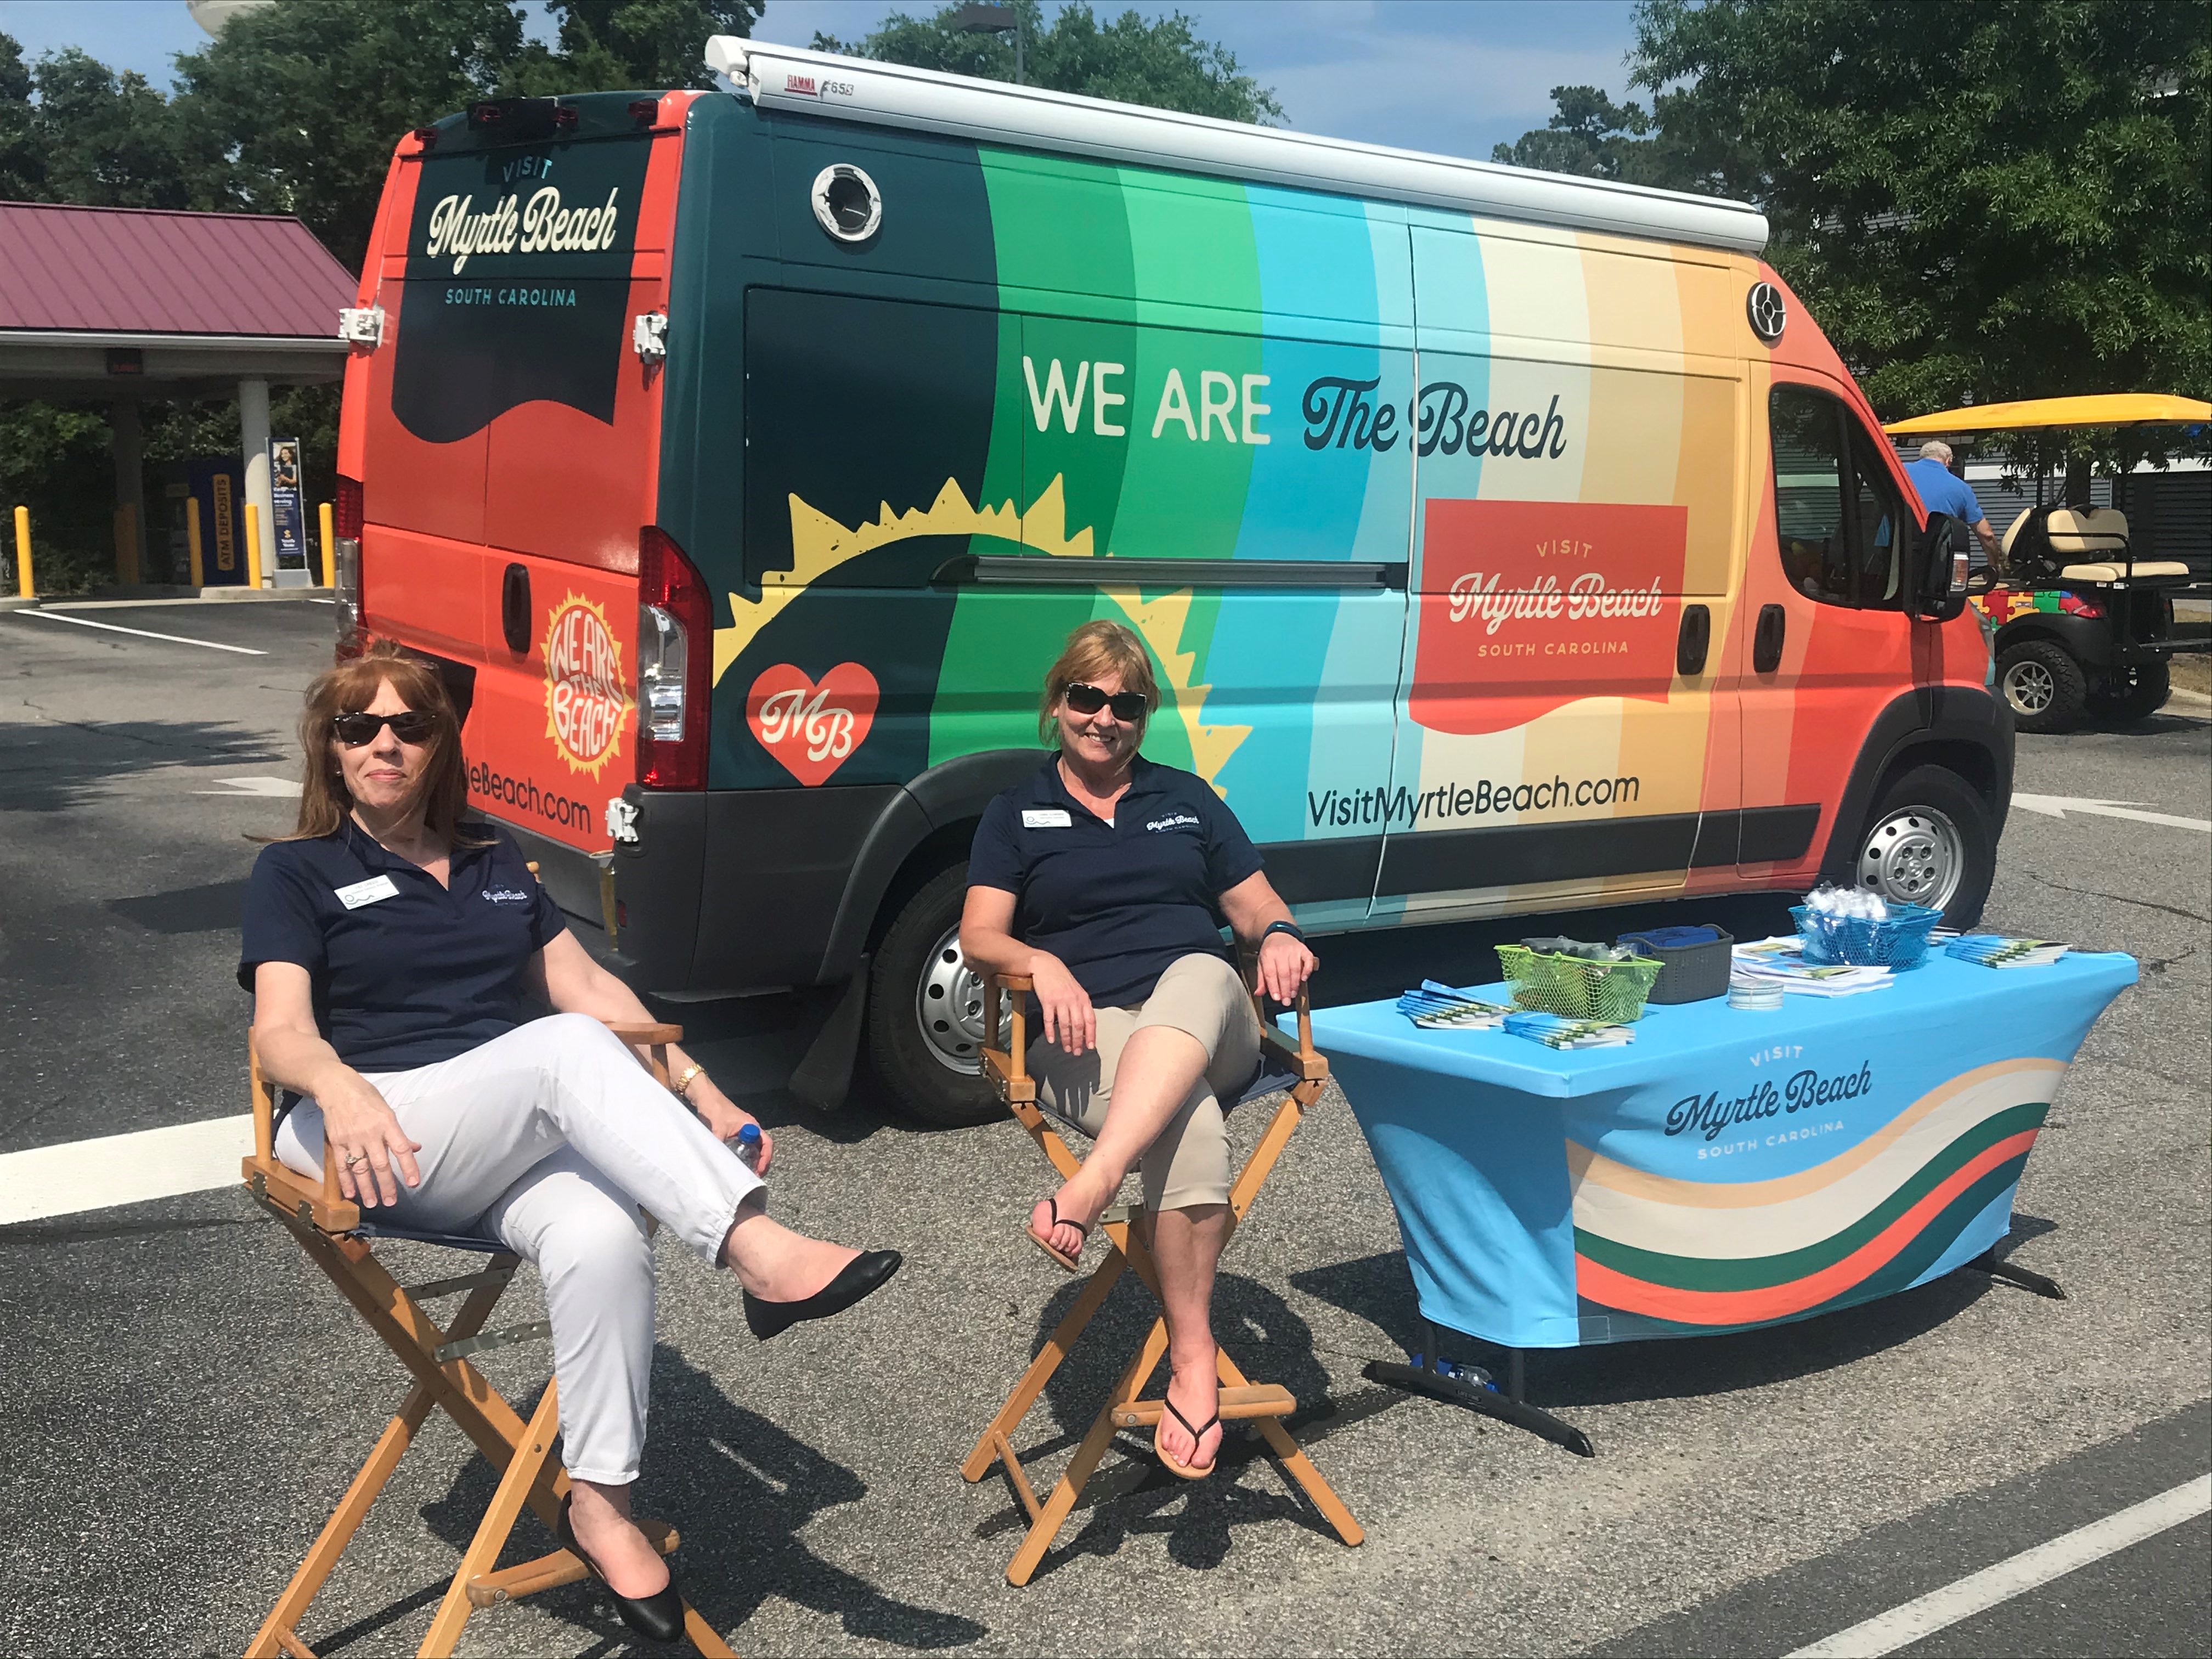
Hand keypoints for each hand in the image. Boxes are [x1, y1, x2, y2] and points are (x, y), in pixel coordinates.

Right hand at [316, 1070, 420, 1207]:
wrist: (336, 1087)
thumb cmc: (366, 1098)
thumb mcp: (387, 1110)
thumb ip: (400, 1133)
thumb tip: (416, 1148)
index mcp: (387, 1123)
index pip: (401, 1148)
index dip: (409, 1167)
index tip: (414, 1183)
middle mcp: (370, 1133)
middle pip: (380, 1164)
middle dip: (386, 1185)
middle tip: (391, 1202)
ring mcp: (351, 1139)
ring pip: (360, 1169)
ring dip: (366, 1188)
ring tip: (372, 1203)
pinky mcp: (336, 1142)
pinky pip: (341, 1166)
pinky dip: (346, 1181)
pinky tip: (351, 1194)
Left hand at [689, 1079, 772, 1174]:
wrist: (704, 1096)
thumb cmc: (714, 1109)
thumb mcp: (717, 1130)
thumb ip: (719, 1147)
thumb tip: (718, 1165)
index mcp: (751, 1125)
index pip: (766, 1143)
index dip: (765, 1158)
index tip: (758, 1171)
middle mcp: (750, 1127)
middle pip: (762, 1147)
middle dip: (759, 1162)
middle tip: (752, 1176)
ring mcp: (743, 1128)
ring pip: (753, 1146)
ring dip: (752, 1159)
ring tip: (745, 1172)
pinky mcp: (735, 1130)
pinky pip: (744, 1144)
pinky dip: (744, 1154)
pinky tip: (736, 1162)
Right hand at [1030, 952, 1096, 1055]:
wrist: (1046, 966)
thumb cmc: (1062, 980)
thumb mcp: (1076, 991)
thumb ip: (1081, 1007)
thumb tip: (1084, 1027)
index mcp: (1083, 999)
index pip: (1090, 1020)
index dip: (1091, 1035)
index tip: (1090, 1047)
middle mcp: (1074, 1000)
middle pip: (1078, 1025)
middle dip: (1078, 1041)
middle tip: (1076, 1052)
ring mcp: (1060, 1000)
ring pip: (1065, 1024)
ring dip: (1065, 1039)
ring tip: (1065, 1048)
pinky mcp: (1047, 1001)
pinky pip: (1049, 1019)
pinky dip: (1050, 1031)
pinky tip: (1051, 1039)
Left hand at [1255, 930, 1316, 1005]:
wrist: (1279, 934)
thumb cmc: (1270, 952)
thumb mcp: (1262, 964)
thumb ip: (1261, 979)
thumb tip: (1258, 993)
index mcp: (1268, 954)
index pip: (1270, 973)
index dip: (1274, 987)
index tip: (1277, 998)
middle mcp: (1280, 951)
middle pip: (1283, 973)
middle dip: (1285, 989)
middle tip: (1286, 1001)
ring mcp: (1293, 949)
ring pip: (1295, 969)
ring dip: (1295, 984)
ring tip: (1293, 994)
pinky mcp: (1303, 949)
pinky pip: (1307, 960)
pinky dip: (1307, 970)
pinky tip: (1304, 979)